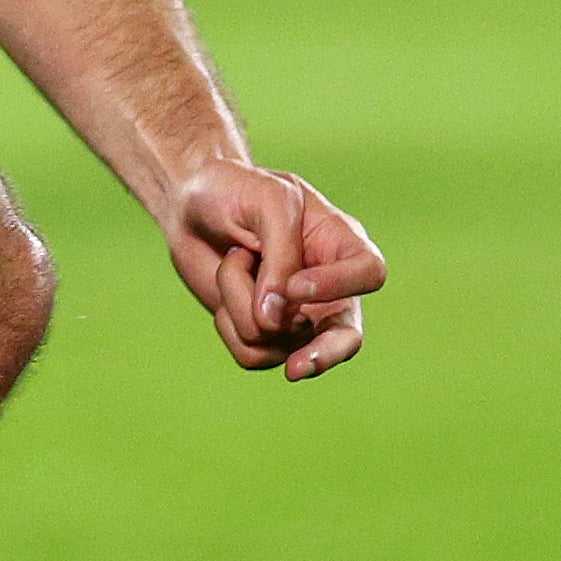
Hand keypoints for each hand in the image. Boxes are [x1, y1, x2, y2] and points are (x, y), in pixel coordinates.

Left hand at [159, 158, 381, 383]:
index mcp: (343, 245)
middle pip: (346, 338)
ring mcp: (299, 318)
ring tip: (234, 259)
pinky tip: (224, 289)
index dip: (339, 286)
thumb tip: (273, 320)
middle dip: (324, 355)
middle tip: (295, 368)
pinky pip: (251, 353)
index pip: (368, 273)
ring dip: (239, 301)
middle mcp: (330, 289)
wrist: (192, 206)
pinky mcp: (266, 337)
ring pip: (277, 340)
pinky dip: (227, 322)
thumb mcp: (268, 202)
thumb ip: (280, 258)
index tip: (294, 286)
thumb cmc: (237, 192)